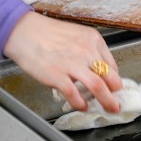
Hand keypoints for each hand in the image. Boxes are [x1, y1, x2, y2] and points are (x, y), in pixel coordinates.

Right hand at [3, 11, 123, 111]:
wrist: (23, 32)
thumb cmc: (47, 34)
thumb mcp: (77, 35)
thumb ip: (89, 51)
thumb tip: (98, 70)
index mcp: (93, 40)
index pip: (111, 65)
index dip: (115, 80)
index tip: (114, 89)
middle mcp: (86, 51)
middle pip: (110, 77)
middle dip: (116, 94)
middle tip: (117, 103)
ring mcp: (72, 64)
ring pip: (98, 86)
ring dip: (106, 101)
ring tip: (108, 108)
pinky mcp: (56, 75)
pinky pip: (74, 94)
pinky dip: (80, 103)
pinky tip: (82, 106)